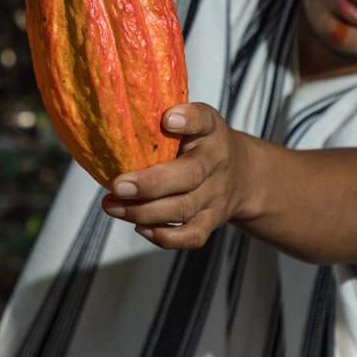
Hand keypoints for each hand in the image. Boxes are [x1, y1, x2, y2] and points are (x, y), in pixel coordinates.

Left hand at [101, 103, 256, 249]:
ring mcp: (216, 195)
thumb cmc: (203, 144)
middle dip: (151, 183)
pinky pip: (193, 236)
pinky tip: (140, 227)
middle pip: (190, 175)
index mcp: (211, 131)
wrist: (244, 175)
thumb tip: (118, 119)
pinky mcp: (212, 221)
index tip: (167, 119)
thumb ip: (168, 119)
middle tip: (118, 185)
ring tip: (112, 205)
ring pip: (184, 208)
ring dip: (144, 211)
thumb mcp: (194, 123)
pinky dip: (165, 236)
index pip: (204, 119)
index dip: (188, 120)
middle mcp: (217, 162)